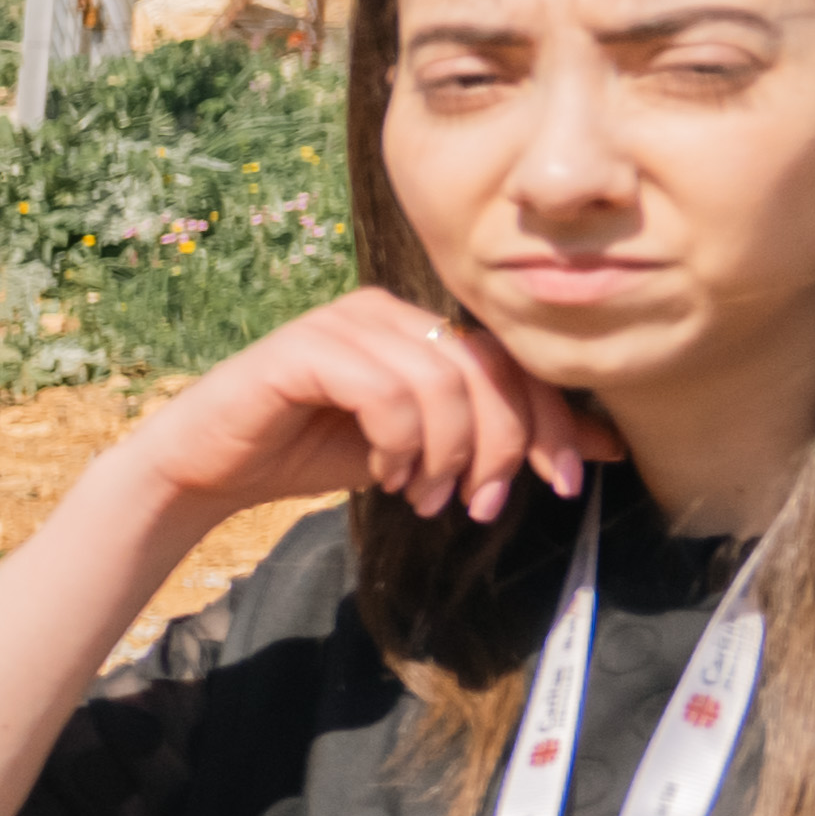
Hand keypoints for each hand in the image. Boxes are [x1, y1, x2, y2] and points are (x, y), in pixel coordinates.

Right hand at [118, 285, 602, 535]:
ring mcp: (343, 322)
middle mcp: (386, 310)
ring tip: (421, 498)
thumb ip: (497, 438)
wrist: (207, 470)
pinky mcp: (303, 348)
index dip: (552, 420)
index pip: (512, 361)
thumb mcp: (424, 452)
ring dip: (445, 456)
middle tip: (481, 504)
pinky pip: (386, 393)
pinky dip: (398, 444)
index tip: (566, 482)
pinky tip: (381, 474)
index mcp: (418, 326)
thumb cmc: (308, 455)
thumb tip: (608, 446)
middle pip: (487, 370)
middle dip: (501, 446)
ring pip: (442, 384)